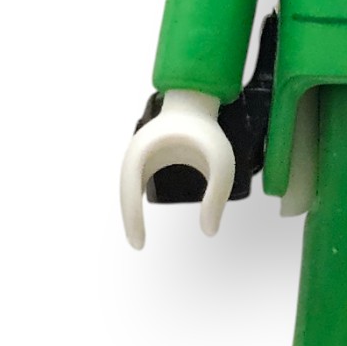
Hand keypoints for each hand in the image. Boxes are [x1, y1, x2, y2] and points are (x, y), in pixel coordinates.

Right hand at [119, 89, 235, 248]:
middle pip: (125, 192)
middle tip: (138, 244)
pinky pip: (136, 183)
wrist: (196, 100)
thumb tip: (209, 231)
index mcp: (145, 151)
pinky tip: (140, 217)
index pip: (130, 190)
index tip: (139, 243)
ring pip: (129, 188)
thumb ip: (217, 196)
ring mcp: (139, 155)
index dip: (131, 219)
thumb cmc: (208, 129)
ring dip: (131, 211)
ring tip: (139, 237)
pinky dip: (136, 201)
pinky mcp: (146, 158)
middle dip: (130, 219)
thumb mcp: (221, 163)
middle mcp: (136, 153)